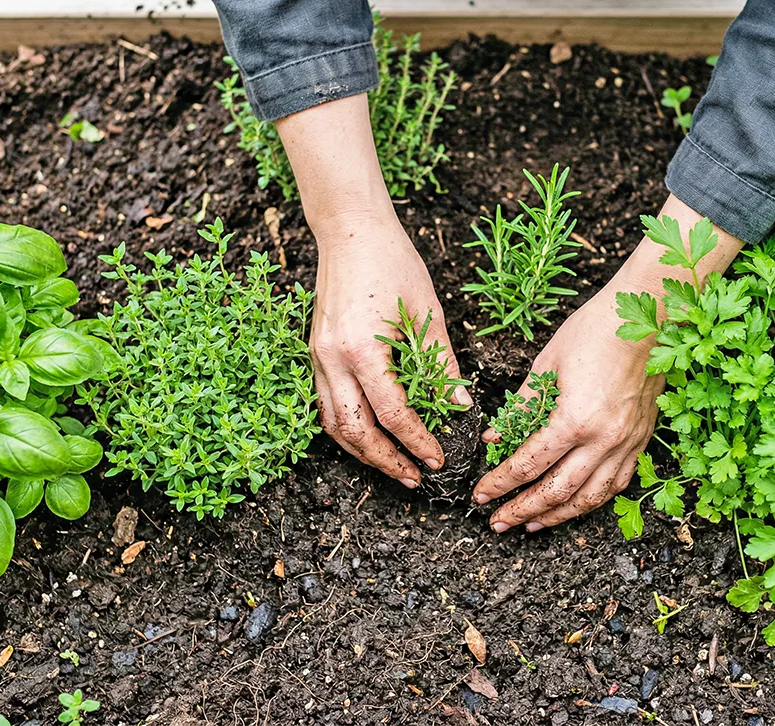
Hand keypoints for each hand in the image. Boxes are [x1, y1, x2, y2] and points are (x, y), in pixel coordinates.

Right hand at [309, 214, 469, 486]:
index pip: (392, 413)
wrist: (350, 229)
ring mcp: (316, 356)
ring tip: (392, 464)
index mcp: (363, 349)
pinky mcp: (313, 352)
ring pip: (332, 423)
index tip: (437, 459)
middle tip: (413, 477)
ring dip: (362, 451)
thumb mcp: (427, 315)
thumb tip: (461, 408)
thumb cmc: (393, 263)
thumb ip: (441, 366)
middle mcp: (332, 358)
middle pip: (354, 430)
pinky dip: (346, 426)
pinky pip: (325, 403)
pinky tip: (368, 433)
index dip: (416, 441)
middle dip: (385, 460)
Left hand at [473, 194, 743, 530]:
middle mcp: (604, 439)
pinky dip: (590, 500)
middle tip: (496, 522)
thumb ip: (521, 406)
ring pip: (590, 497)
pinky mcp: (640, 440)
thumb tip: (495, 438)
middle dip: (522, 510)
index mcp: (575, 419)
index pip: (529, 464)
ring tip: (530, 524)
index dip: (500, 483)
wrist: (646, 316)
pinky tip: (572, 505)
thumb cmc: (593, 331)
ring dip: (557, 516)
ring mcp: (627, 443)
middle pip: (557, 491)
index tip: (480, 495)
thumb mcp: (546, 364)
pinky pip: (615, 483)